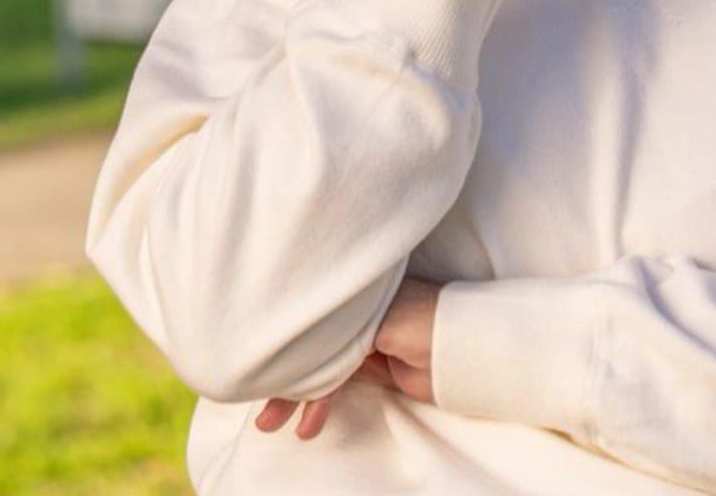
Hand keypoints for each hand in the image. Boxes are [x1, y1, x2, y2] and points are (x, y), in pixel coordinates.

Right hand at [253, 276, 443, 440]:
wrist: (463, 350)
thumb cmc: (424, 321)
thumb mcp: (377, 320)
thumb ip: (340, 330)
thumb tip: (303, 342)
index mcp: (357, 292)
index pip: (310, 314)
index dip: (282, 339)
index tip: (253, 358)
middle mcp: (356, 313)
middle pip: (310, 344)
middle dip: (282, 375)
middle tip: (258, 403)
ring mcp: (363, 341)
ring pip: (318, 368)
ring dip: (296, 396)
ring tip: (272, 423)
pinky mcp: (372, 366)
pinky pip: (335, 384)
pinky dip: (320, 403)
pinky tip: (308, 423)